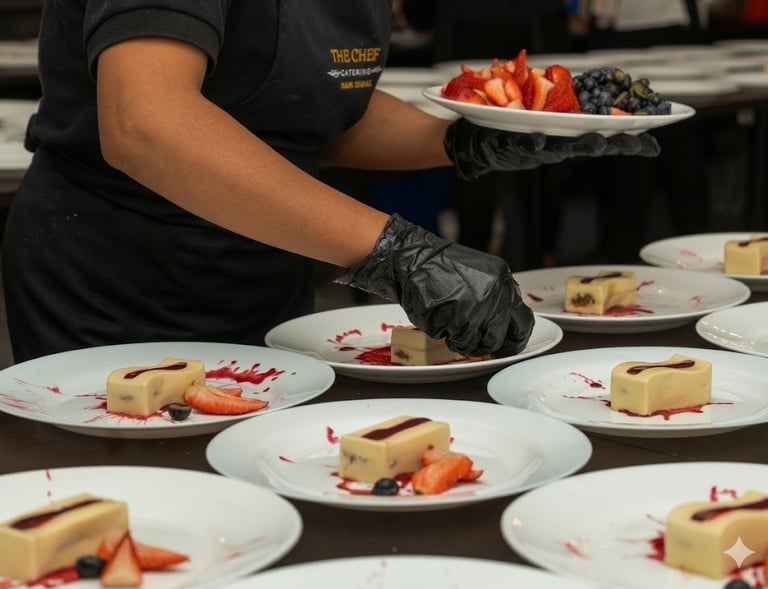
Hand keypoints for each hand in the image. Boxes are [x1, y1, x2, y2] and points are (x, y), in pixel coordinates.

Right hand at [334, 214, 534, 357]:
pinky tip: (441, 319)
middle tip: (475, 341)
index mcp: (504, 282)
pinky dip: (448, 337)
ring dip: (465, 341)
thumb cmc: (439, 266)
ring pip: (478, 344)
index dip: (515, 338)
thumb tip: (502, 325)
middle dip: (487, 344)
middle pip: (500, 338)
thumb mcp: (480, 274)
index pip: (523, 322)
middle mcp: (495, 297)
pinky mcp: (457, 321)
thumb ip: (495, 297)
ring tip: (452, 323)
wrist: (412, 260)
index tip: (509, 344)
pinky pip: (458, 342)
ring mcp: (477, 311)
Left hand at [444, 117, 660, 180]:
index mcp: (567, 138)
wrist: (474, 144)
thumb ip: (571, 114)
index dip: (629, 142)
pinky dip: (532, 144)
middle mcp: (556, 144)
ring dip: (581, 145)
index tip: (654, 145)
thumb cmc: (516, 130)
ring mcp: (534, 147)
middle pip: (590, 144)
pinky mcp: (510, 146)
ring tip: (599, 141)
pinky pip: (523, 145)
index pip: (604, 139)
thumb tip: (603, 103)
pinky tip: (539, 141)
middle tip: (635, 140)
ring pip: (562, 148)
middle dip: (614, 143)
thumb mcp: (548, 122)